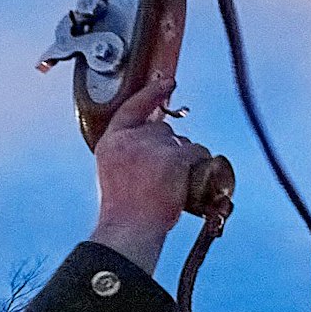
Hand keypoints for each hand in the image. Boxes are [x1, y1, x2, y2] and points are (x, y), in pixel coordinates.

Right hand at [90, 74, 212, 274]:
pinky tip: (194, 178)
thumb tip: (156, 139)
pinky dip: (200, 163)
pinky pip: (196, 152)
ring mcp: (151, 148)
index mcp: (110, 142)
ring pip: (181, 140)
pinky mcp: (172, 159)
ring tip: (175, 182)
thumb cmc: (126, 209)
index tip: (168, 83)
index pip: (132, 108)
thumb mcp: (115, 172)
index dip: (151, 94)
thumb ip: (129, 151)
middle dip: (170, 146)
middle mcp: (129, 140)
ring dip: (185, 156)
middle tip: (168, 172)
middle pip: (161, 129)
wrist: (131, 229)